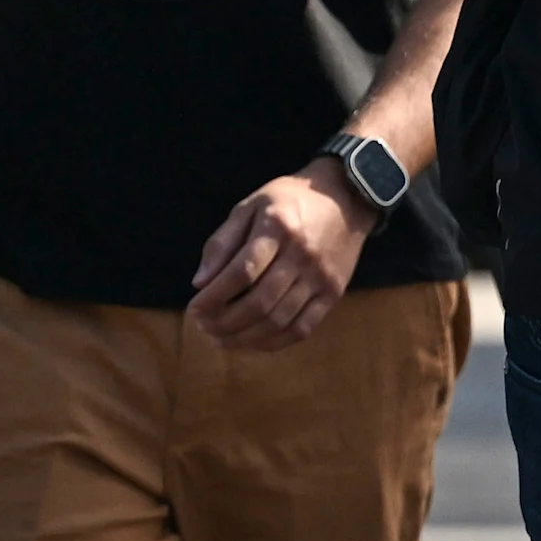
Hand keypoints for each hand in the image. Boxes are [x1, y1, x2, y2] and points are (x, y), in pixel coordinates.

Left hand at [190, 159, 375, 351]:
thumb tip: (200, 282)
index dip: (214, 297)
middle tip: (204, 327)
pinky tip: (252, 342)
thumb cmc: (290, 200)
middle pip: (259, 302)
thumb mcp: (250, 206)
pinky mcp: (334, 294)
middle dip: (224, 322)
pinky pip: (302, 328)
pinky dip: (273, 342)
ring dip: (244, 337)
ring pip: (278, 321)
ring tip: (220, 338)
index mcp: (278, 227)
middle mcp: (302, 254)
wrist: (346, 198)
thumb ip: (223, 242)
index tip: (194, 308)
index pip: (242, 272)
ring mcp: (321, 277)